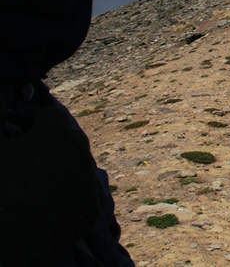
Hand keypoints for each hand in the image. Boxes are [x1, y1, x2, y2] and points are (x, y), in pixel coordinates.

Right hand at [0, 96, 99, 265]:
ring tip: (34, 185)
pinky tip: (46, 206)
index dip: (32, 126)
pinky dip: (68, 196)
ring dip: (61, 169)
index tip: (19, 140)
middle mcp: (82, 151)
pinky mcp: (91, 208)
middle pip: (67, 139)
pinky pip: (81, 194)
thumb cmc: (0, 188)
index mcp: (58, 131)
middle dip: (50, 145)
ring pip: (76, 166)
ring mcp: (89, 181)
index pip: (48, 117)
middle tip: (26, 163)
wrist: (16, 241)